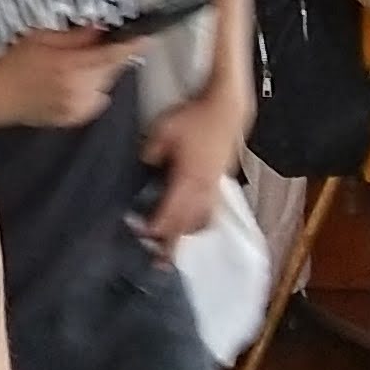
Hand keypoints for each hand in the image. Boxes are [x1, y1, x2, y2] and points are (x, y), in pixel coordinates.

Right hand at [0, 29, 144, 128]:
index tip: (147, 36)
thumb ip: (75, 35)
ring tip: (73, 67)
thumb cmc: (12, 64)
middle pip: (112, 69)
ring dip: (99, 73)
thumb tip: (101, 28)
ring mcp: (79, 107)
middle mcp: (80, 90)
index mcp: (72, 67)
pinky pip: (96, 98)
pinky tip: (69, 83)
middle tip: (88, 47)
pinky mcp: (76, 118)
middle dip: (108, 56)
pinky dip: (90, 88)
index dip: (133, 45)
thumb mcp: (41, 38)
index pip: (113, 55)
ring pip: (106, 84)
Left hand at [139, 91, 249, 240]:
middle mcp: (203, 187)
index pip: (170, 211)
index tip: (142, 235)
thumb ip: (150, 152)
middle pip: (186, 223)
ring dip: (187, 235)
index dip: (156, 227)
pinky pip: (210, 209)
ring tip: (176, 249)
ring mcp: (214, 185)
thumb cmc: (196, 117)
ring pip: (200, 219)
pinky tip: (194, 225)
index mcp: (188, 178)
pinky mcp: (220, 180)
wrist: (227, 108)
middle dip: (172, 243)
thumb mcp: (163, 130)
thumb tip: (145, 166)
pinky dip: (200, 222)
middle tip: (160, 261)